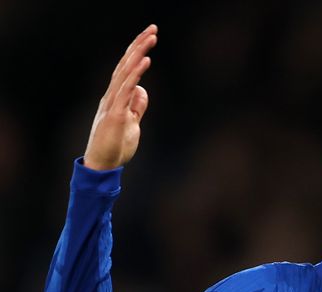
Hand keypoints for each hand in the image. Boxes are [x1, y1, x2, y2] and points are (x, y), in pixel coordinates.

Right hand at [83, 25, 157, 170]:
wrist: (102, 166)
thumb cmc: (115, 146)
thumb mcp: (131, 123)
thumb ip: (136, 107)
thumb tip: (142, 89)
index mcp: (115, 97)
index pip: (126, 68)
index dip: (137, 51)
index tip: (149, 37)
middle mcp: (111, 96)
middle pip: (125, 64)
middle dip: (139, 44)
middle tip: (153, 28)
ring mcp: (112, 104)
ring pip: (125, 72)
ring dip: (138, 53)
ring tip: (151, 37)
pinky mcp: (116, 115)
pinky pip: (126, 89)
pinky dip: (135, 73)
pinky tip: (145, 60)